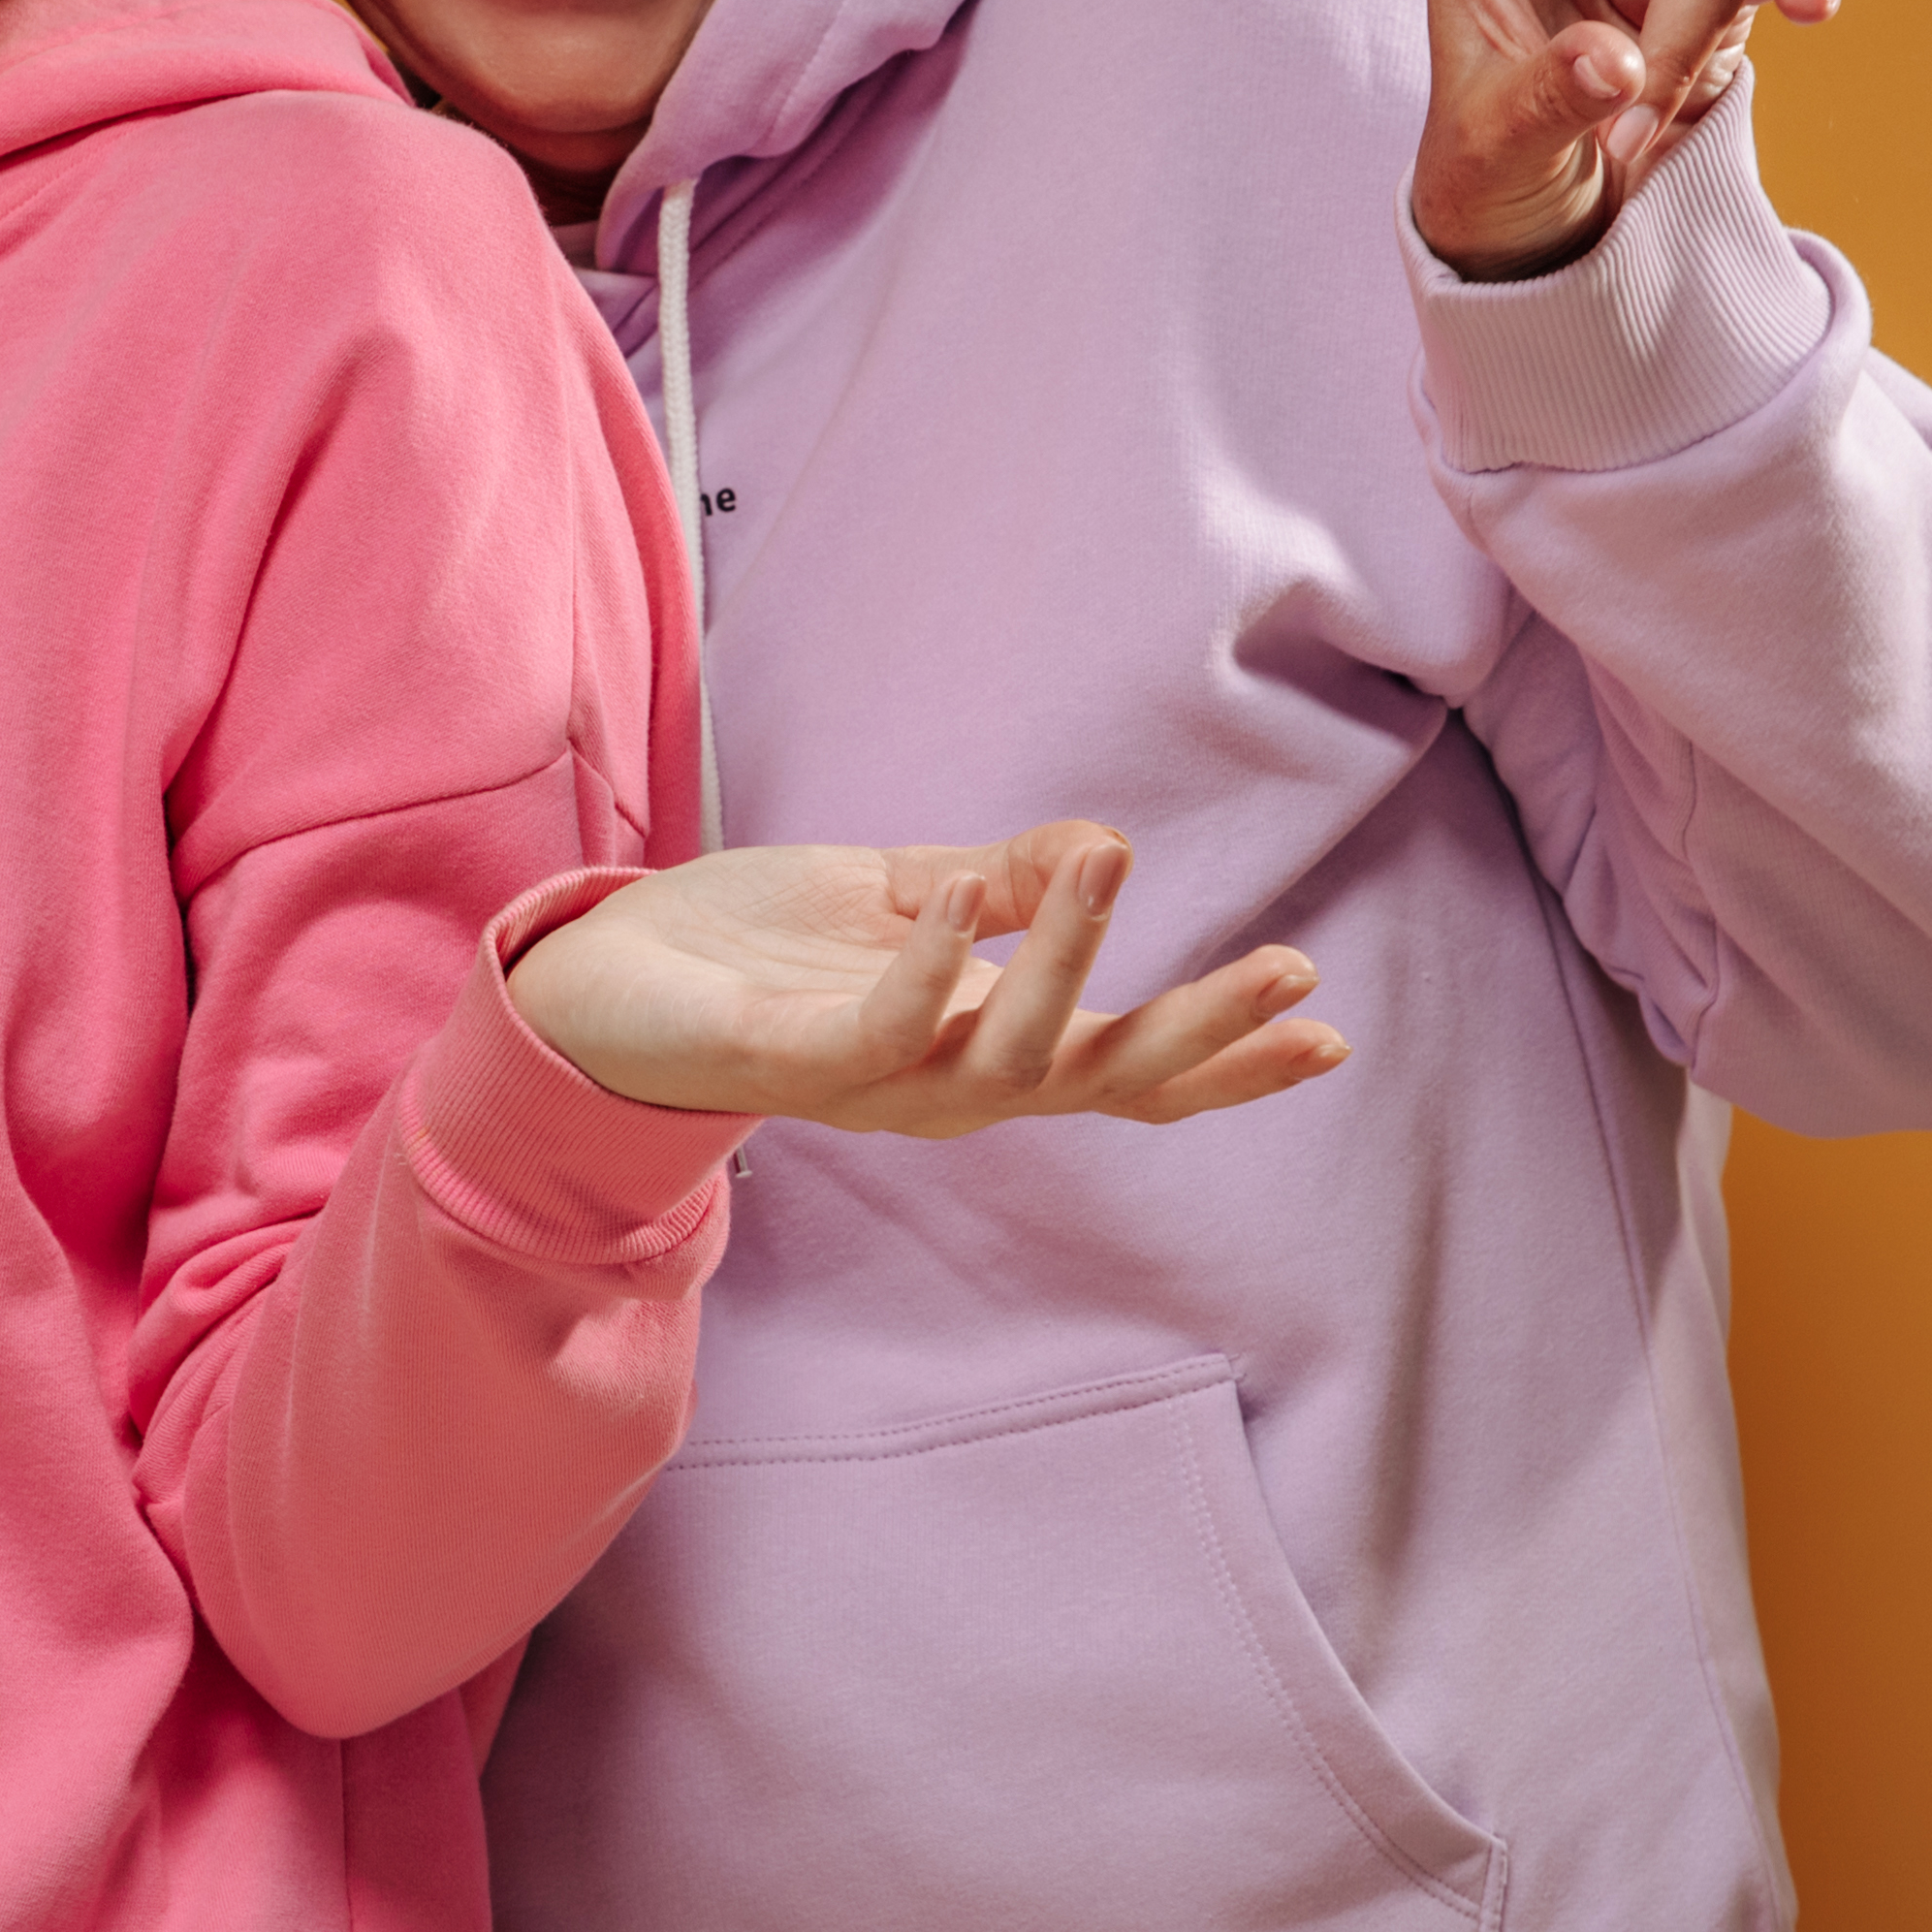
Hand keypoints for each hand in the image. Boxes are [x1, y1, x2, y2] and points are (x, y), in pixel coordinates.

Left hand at [511, 822, 1349, 1135]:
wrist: (602, 983)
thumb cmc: (757, 947)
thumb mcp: (904, 895)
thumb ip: (1001, 880)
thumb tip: (1105, 845)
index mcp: (987, 1046)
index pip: (1130, 1067)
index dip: (1226, 1058)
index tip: (1329, 1034)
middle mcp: (949, 1086)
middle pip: (1103, 1082)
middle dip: (1200, 1034)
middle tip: (1292, 972)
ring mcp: (878, 1085)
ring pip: (1008, 1061)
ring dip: (1066, 964)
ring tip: (1108, 867)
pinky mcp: (796, 1062)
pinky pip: (882, 1031)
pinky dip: (930, 970)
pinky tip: (960, 906)